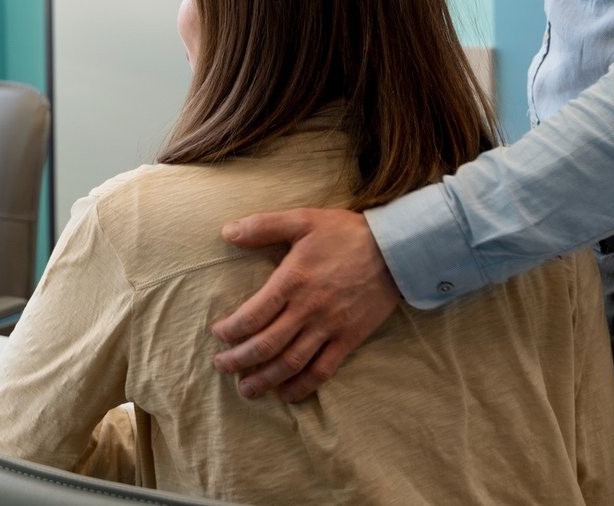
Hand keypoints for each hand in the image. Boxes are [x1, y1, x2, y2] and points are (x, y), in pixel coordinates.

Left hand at [211, 208, 400, 402]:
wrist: (395, 249)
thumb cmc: (346, 233)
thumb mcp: (302, 219)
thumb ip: (263, 226)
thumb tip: (227, 232)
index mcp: (292, 280)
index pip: (252, 315)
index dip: (230, 330)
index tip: (218, 335)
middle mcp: (308, 309)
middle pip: (266, 345)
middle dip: (239, 360)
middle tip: (221, 366)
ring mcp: (330, 327)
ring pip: (291, 363)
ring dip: (265, 379)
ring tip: (246, 389)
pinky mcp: (349, 339)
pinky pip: (323, 370)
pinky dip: (303, 386)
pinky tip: (287, 395)